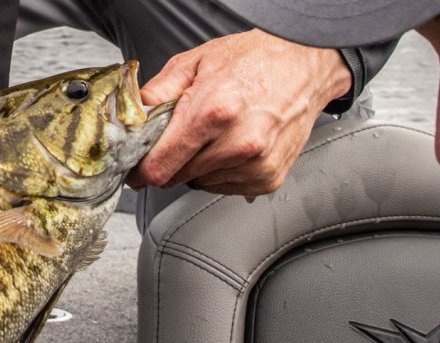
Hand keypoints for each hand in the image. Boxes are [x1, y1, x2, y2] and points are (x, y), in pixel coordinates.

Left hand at [127, 29, 351, 196]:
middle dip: (172, 161)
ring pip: (200, 183)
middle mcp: (238, 144)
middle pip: (176, 178)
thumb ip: (157, 94)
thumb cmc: (256, 59)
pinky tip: (236, 144)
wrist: (307, 62)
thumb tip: (133, 122)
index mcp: (213, 113)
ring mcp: (256, 165)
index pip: (159, 167)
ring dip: (199, 165)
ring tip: (219, 133)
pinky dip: (223, 170)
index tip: (138, 167)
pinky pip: (226, 186)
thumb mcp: (196, 62)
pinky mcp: (268, 178)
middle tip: (186, 135)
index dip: (141, 170)